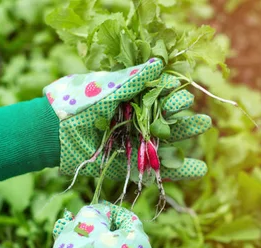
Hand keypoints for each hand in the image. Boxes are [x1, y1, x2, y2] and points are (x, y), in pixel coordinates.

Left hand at [43, 58, 210, 180]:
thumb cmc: (81, 104)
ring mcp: (136, 146)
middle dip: (186, 120)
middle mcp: (137, 124)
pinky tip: (199, 170)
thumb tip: (160, 63)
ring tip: (204, 132)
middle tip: (204, 122)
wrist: (56, 132)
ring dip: (186, 139)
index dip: (174, 98)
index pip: (161, 99)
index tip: (184, 97)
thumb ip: (134, 79)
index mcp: (133, 103)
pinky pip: (158, 171)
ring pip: (167, 144)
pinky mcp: (133, 167)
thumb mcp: (109, 87)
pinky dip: (179, 172)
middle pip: (169, 122)